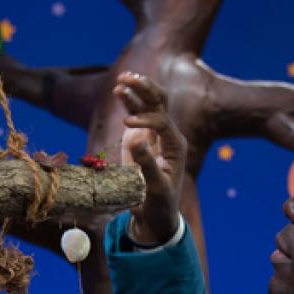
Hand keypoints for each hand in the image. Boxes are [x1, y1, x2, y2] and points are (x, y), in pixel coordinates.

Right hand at [113, 71, 186, 244]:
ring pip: (148, 104)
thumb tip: (135, 138)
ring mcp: (152, 134)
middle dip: (145, 89)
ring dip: (136, 90)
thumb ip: (146, 163)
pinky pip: (135, 113)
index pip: (162, 122)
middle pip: (159, 103)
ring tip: (121, 79)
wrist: (155, 214)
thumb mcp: (154, 186)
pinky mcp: (139, 137)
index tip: (126, 125)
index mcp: (175, 145)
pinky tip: (119, 90)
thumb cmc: (159, 203)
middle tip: (128, 78)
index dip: (145, 119)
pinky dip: (128, 101)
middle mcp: (166, 135)